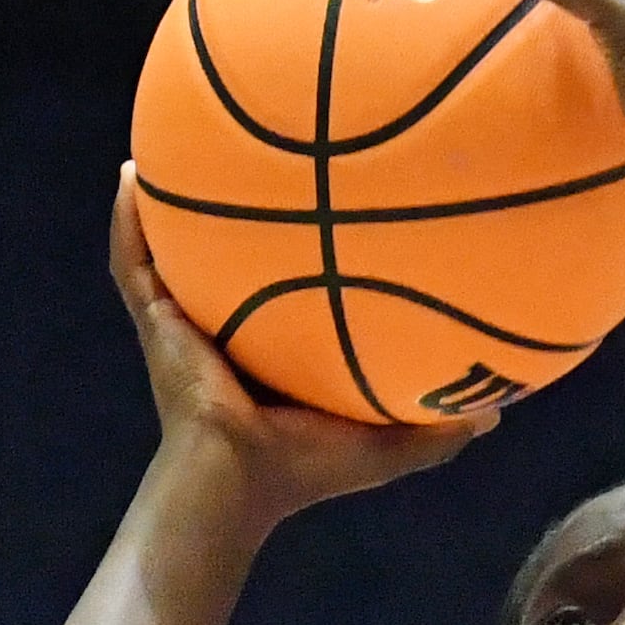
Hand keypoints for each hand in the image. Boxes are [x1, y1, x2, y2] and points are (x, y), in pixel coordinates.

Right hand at [109, 167, 489, 528]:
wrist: (236, 486)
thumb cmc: (303, 473)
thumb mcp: (384, 443)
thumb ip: (437, 428)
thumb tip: (497, 412)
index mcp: (276, 347)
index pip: (289, 282)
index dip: (303, 240)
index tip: (329, 189)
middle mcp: (228, 324)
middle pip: (232, 252)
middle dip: (237, 202)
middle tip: (252, 142)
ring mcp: (185, 321)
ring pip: (174, 245)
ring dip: (169, 196)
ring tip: (169, 137)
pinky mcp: (156, 322)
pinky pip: (135, 261)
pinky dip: (128, 220)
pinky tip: (129, 173)